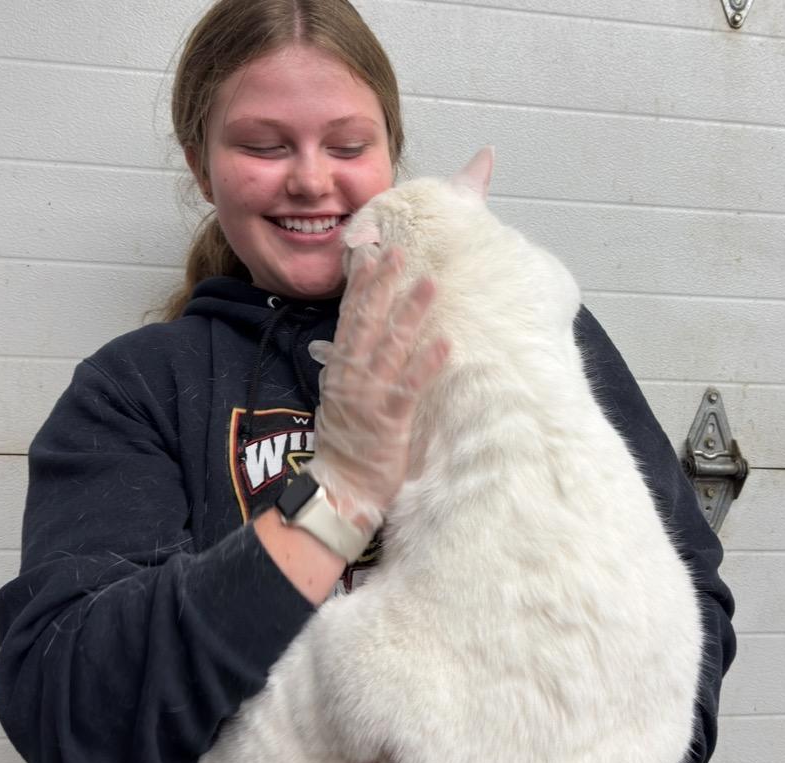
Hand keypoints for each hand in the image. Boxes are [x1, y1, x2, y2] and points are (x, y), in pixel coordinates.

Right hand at [306, 246, 448, 529]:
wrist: (340, 487)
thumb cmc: (345, 445)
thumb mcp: (339, 399)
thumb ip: (348, 370)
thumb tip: (353, 342)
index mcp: (339, 369)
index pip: (349, 318)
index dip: (361, 285)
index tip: (372, 254)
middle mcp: (351, 376)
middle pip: (369, 321)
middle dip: (385, 285)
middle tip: (401, 252)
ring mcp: (368, 396)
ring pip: (391, 346)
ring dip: (411, 313)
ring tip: (430, 284)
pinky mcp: (388, 420)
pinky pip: (409, 387)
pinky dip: (426, 364)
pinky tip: (445, 343)